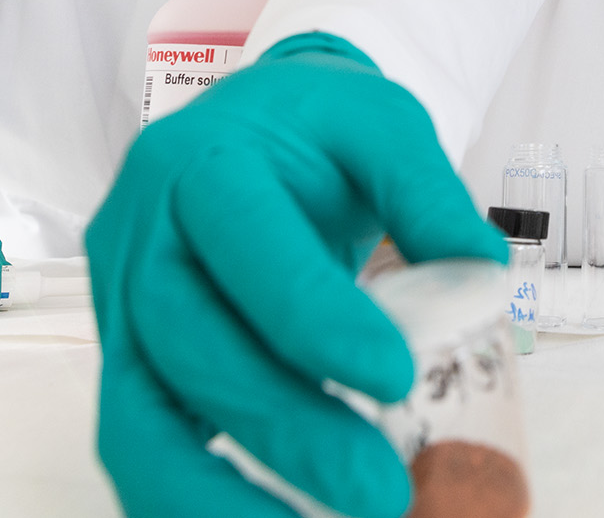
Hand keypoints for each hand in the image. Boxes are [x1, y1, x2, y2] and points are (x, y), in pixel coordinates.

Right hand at [85, 32, 506, 517]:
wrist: (247, 128)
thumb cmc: (315, 129)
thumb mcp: (380, 124)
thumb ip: (425, 191)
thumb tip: (482, 274)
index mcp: (203, 163)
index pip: (247, 245)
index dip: (313, 318)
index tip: (396, 376)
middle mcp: (140, 236)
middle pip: (192, 345)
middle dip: (285, 429)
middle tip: (381, 492)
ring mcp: (120, 307)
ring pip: (137, 419)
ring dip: (217, 497)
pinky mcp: (127, 363)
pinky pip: (137, 446)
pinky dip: (186, 504)